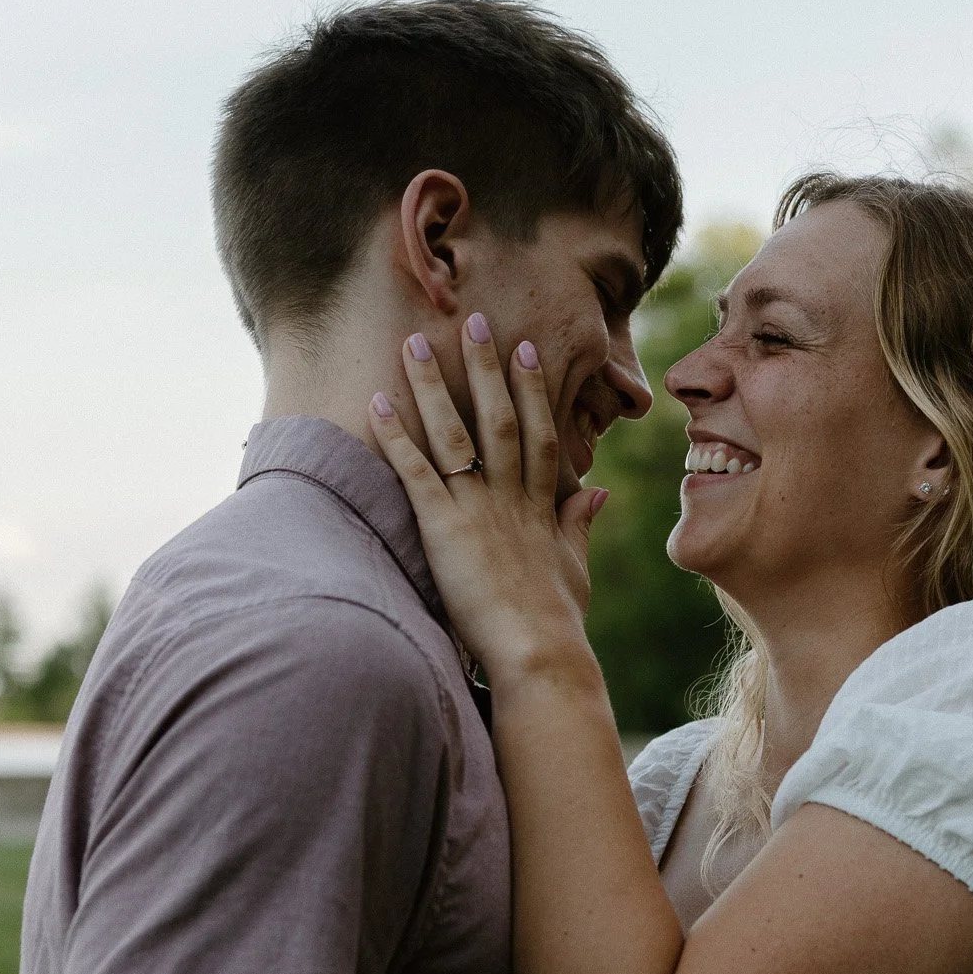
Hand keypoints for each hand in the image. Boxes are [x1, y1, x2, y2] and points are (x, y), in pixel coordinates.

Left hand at [368, 313, 607, 680]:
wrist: (540, 653)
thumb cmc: (556, 621)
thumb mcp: (573, 567)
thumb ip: (578, 525)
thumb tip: (596, 493)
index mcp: (539, 505)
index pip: (536, 432)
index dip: (530, 389)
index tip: (522, 350)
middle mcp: (510, 497)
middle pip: (499, 418)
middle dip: (485, 367)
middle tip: (473, 320)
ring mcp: (478, 509)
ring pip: (455, 433)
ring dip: (434, 385)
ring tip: (415, 343)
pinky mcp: (445, 528)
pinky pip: (416, 472)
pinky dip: (395, 436)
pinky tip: (376, 402)